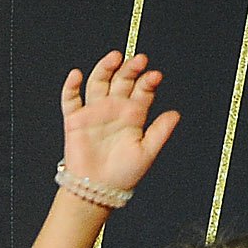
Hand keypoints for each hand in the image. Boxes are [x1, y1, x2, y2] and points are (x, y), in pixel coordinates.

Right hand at [61, 50, 180, 196]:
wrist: (98, 189)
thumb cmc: (124, 174)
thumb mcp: (147, 153)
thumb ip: (160, 132)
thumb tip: (176, 114)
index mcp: (133, 115)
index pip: (142, 90)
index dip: (148, 81)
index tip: (155, 76)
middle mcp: (114, 109)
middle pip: (122, 80)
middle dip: (130, 69)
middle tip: (139, 60)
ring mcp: (94, 112)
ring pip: (98, 83)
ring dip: (105, 68)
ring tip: (115, 57)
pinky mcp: (75, 120)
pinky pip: (71, 99)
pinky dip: (72, 86)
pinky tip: (77, 75)